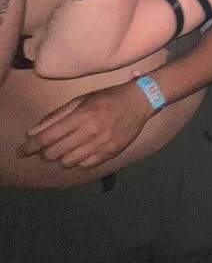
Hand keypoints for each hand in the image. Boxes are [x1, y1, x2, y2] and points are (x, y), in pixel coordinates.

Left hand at [19, 81, 152, 168]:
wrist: (140, 102)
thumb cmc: (107, 97)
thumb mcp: (81, 100)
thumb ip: (56, 115)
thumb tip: (33, 132)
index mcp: (80, 116)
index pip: (47, 138)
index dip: (30, 146)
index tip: (21, 151)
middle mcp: (90, 132)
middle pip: (55, 153)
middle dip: (46, 152)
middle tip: (48, 147)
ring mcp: (101, 144)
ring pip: (68, 162)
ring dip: (62, 157)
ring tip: (67, 149)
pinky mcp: (111, 153)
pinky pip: (85, 165)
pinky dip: (78, 161)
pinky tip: (81, 152)